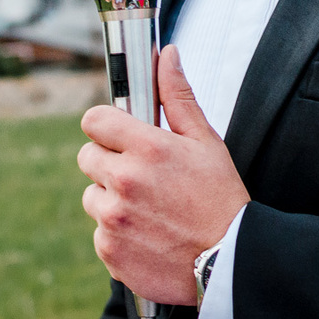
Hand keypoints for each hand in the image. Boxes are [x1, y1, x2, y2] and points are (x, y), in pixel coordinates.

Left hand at [79, 44, 249, 304]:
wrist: (232, 263)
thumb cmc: (222, 198)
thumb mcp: (206, 141)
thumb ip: (177, 96)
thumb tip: (166, 55)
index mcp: (146, 149)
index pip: (93, 120)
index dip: (106, 126)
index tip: (119, 136)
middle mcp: (124, 182)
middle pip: (87, 157)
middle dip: (109, 162)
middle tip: (142, 176)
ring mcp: (113, 219)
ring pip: (92, 197)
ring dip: (111, 199)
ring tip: (149, 209)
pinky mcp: (110, 251)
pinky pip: (99, 233)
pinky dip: (117, 234)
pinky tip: (149, 235)